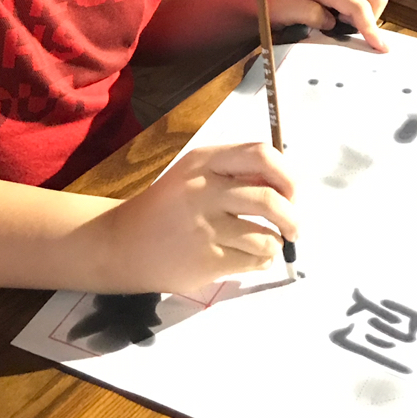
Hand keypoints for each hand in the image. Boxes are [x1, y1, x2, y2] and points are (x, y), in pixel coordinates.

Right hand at [104, 142, 296, 293]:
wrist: (123, 243)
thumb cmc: (168, 206)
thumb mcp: (195, 176)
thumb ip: (235, 175)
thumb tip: (287, 188)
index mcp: (205, 161)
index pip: (261, 155)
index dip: (286, 175)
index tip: (291, 193)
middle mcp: (204, 189)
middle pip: (269, 200)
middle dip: (292, 218)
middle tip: (293, 228)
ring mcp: (204, 227)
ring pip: (266, 237)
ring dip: (274, 243)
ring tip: (264, 244)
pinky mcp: (206, 260)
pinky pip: (253, 262)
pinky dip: (261, 261)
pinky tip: (247, 257)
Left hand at [266, 0, 389, 52]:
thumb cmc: (274, 2)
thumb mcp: (284, 11)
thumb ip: (308, 14)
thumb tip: (332, 21)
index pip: (358, 6)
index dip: (371, 28)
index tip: (380, 47)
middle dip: (369, 18)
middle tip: (344, 25)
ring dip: (370, 10)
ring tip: (343, 17)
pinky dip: (369, 2)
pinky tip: (347, 9)